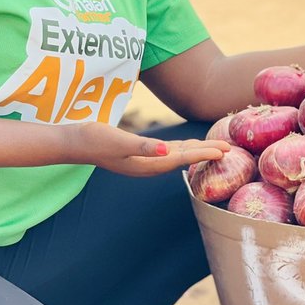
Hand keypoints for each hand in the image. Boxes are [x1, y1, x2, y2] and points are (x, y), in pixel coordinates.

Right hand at [73, 122, 230, 177]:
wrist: (74, 142)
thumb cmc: (94, 139)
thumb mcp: (118, 141)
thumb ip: (142, 146)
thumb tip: (165, 151)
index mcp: (146, 165)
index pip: (182, 159)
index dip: (203, 154)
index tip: (223, 151)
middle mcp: (148, 166)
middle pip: (185, 159)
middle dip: (206, 154)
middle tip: (230, 148)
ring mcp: (144, 161)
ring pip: (178, 156)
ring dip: (197, 151)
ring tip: (217, 147)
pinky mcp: (140, 152)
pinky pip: (168, 152)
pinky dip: (183, 148)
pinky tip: (190, 145)